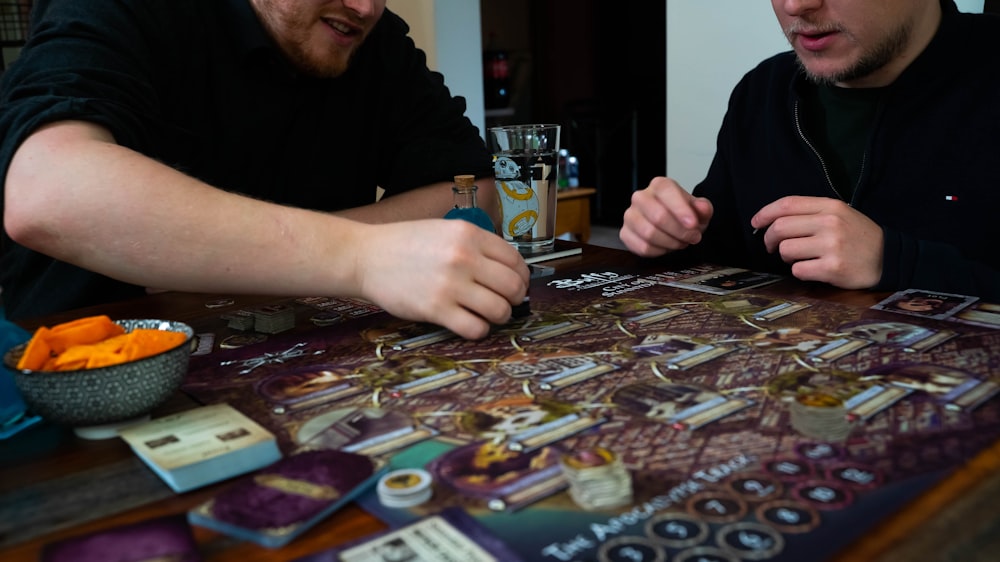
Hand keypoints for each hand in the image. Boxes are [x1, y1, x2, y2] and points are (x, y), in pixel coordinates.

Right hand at [356, 220, 529, 339]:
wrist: (366, 257)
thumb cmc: (405, 244)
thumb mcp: (445, 230)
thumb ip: (476, 245)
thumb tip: (507, 270)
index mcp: (469, 234)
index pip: (516, 260)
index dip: (522, 277)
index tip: (517, 285)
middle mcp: (464, 257)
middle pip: (513, 287)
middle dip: (514, 299)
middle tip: (505, 302)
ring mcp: (451, 284)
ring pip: (500, 310)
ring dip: (499, 317)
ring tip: (488, 315)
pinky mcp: (436, 309)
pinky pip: (475, 328)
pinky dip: (479, 330)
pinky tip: (469, 323)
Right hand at [619, 177, 713, 256]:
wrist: (672, 224)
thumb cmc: (683, 214)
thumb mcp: (699, 209)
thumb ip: (703, 208)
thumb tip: (701, 208)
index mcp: (659, 185)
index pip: (666, 192)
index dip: (680, 210)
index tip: (693, 224)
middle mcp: (641, 197)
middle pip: (658, 216)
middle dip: (679, 231)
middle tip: (692, 237)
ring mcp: (630, 215)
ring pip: (649, 233)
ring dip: (670, 242)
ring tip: (680, 242)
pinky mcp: (625, 233)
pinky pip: (641, 247)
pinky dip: (659, 251)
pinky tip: (666, 247)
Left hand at [752, 196, 882, 288]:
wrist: (888, 258)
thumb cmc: (857, 236)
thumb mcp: (839, 214)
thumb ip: (809, 212)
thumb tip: (771, 220)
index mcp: (830, 206)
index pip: (787, 204)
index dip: (765, 213)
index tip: (755, 223)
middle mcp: (829, 223)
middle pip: (780, 228)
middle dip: (769, 239)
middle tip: (771, 247)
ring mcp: (831, 245)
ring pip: (785, 250)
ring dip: (785, 257)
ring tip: (798, 258)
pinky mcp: (832, 268)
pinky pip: (798, 270)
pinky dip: (799, 271)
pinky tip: (812, 269)